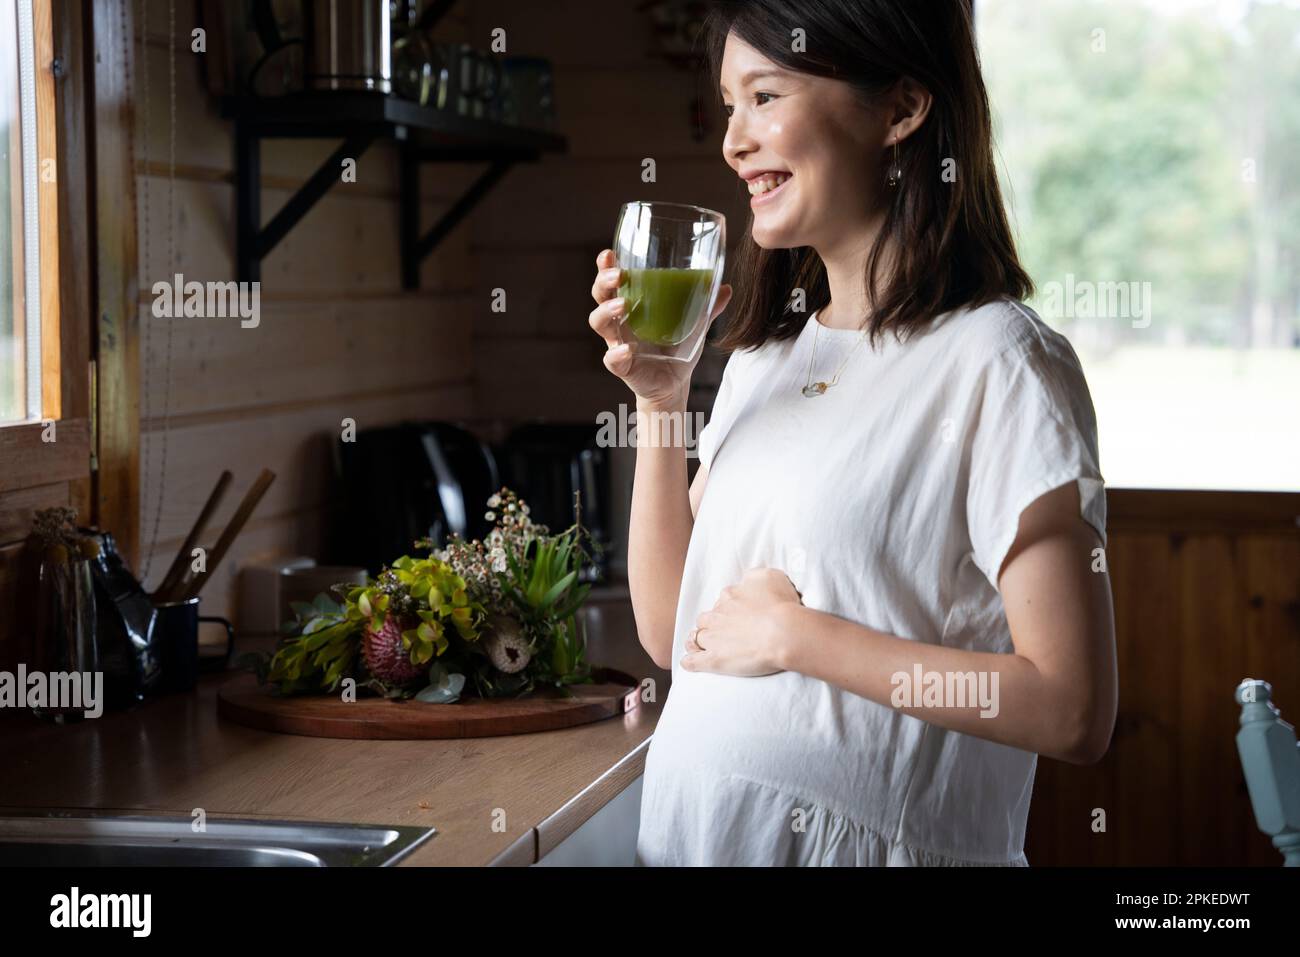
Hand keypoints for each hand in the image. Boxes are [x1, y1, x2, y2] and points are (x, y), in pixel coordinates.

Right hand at [588, 248, 732, 408]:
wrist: (674, 383)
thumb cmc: (677, 347)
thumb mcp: (694, 324)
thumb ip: (707, 306)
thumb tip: (726, 288)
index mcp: (631, 304)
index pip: (612, 280)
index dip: (606, 266)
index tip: (609, 253)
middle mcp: (619, 321)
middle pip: (600, 295)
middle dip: (604, 282)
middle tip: (618, 275)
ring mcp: (617, 342)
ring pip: (599, 323)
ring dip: (607, 311)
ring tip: (623, 305)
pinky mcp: (621, 366)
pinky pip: (611, 359)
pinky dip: (616, 354)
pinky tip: (627, 350)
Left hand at [681, 567, 801, 676]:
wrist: (784, 632)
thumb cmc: (782, 605)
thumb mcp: (769, 577)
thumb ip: (754, 576)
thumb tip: (746, 581)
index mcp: (730, 596)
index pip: (723, 601)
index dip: (730, 609)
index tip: (740, 616)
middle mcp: (717, 615)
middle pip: (707, 618)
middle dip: (712, 624)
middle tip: (725, 632)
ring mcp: (713, 638)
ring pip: (697, 638)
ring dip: (698, 641)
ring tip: (704, 647)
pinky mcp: (714, 660)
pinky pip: (693, 661)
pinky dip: (690, 662)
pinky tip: (689, 663)